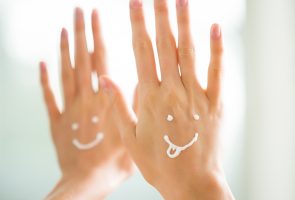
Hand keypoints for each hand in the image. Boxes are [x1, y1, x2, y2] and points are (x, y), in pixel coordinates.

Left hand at [40, 8, 133, 199]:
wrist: (87, 182)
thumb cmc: (112, 162)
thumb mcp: (134, 134)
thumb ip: (133, 105)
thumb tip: (136, 80)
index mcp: (104, 101)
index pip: (101, 60)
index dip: (97, 36)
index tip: (96, 15)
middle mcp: (85, 99)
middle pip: (81, 60)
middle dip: (81, 33)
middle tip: (79, 11)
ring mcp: (69, 109)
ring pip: (65, 74)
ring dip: (64, 50)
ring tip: (65, 29)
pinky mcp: (57, 122)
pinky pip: (49, 98)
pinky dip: (44, 80)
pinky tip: (42, 64)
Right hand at [120, 0, 233, 198]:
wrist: (190, 182)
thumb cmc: (158, 162)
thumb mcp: (129, 138)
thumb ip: (118, 105)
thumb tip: (105, 77)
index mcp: (150, 98)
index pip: (142, 52)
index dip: (138, 25)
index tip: (134, 4)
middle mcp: (173, 91)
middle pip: (165, 45)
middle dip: (160, 16)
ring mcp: (196, 95)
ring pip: (189, 52)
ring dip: (185, 24)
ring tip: (181, 0)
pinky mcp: (215, 103)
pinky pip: (217, 72)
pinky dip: (217, 49)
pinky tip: (214, 29)